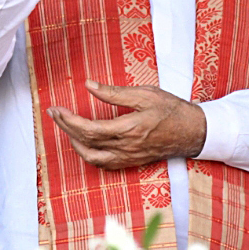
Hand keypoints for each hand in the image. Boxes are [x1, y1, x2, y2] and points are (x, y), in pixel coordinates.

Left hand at [48, 81, 205, 169]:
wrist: (193, 131)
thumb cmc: (172, 109)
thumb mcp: (145, 94)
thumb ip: (114, 93)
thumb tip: (89, 86)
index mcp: (129, 129)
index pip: (89, 129)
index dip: (69, 120)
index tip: (57, 109)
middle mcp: (126, 147)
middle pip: (86, 142)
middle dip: (66, 127)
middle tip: (55, 113)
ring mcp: (128, 157)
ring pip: (92, 157)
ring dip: (75, 143)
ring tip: (66, 127)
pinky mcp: (131, 161)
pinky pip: (103, 163)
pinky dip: (89, 154)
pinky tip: (84, 143)